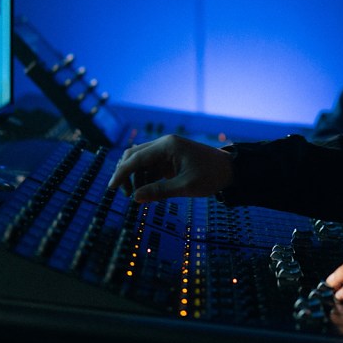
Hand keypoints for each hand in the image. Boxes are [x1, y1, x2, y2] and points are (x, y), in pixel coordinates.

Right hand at [106, 134, 233, 201]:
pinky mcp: (170, 158)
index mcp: (167, 146)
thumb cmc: (211, 176)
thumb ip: (159, 191)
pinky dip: (146, 178)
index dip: (121, 173)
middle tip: (125, 195)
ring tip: (138, 198)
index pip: (136, 158)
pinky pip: (151, 167)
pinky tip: (147, 192)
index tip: (111, 188)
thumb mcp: (185, 186)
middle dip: (126, 174)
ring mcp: (167, 150)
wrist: (231, 170)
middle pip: (134, 156)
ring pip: (141, 162)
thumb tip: (136, 198)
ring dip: (136, 178)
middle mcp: (164, 144)